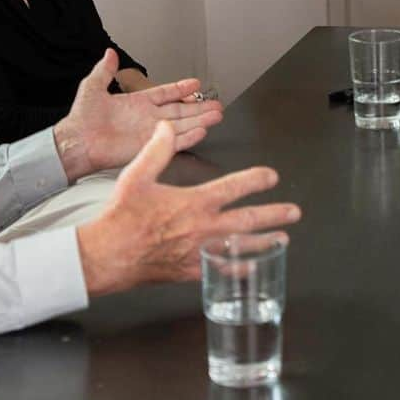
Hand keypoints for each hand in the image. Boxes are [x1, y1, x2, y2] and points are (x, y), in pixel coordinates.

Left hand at [53, 49, 223, 181]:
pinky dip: (189, 137)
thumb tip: (109, 53)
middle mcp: (147, 118)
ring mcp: (150, 133)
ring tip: (216, 115)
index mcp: (137, 103)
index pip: (165, 94)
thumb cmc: (81, 119)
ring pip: (182, 125)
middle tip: (216, 104)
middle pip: (180, 111)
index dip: (180, 89)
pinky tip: (201, 131)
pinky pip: (174, 142)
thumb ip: (105, 70)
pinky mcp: (149, 147)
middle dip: (199, 107)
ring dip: (200, 120)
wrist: (76, 142)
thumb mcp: (93, 87)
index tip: (195, 84)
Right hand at [76, 121, 300, 296]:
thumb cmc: (121, 216)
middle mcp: (202, 228)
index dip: (257, 180)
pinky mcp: (191, 271)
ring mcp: (199, 252)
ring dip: (265, 242)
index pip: (235, 187)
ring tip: (283, 239)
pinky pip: (222, 271)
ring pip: (241, 247)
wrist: (106, 256)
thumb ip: (156, 150)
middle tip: (293, 212)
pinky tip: (253, 268)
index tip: (272, 176)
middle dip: (274, 214)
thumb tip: (165, 127)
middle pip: (248, 220)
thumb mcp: (137, 175)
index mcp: (194, 202)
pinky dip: (240, 269)